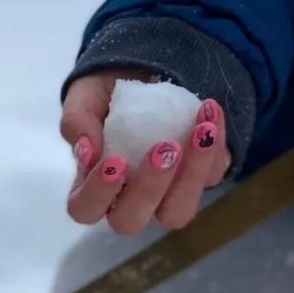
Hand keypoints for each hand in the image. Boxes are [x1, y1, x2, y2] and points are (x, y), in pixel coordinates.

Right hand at [60, 72, 229, 233]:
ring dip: (192, 176)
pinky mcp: (201, 177)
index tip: (114, 161)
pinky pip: (213, 176)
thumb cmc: (106, 91)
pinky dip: (216, 144)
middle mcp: (127, 199)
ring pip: (177, 213)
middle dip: (149, 188)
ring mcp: (166, 194)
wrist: (144, 71)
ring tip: (201, 132)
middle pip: (130, 221)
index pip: (85, 209)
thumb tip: (86, 153)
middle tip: (164, 148)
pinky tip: (208, 112)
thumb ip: (77, 122)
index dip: (98, 194)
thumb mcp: (85, 96)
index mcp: (92, 185)